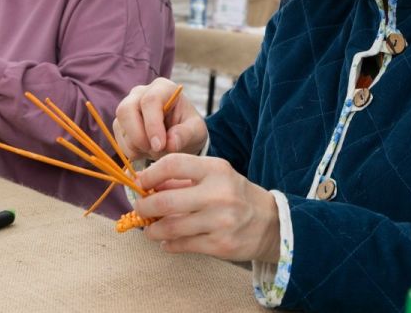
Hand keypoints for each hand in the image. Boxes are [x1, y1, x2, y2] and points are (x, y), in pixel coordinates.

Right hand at [114, 78, 207, 159]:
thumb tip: (171, 143)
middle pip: (126, 110)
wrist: (178, 135)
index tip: (160, 146)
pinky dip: (132, 151)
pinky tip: (147, 151)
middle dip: (138, 136)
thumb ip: (186, 134)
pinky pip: (118, 140)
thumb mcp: (196, 131)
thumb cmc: (189, 128)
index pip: (150, 101)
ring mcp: (127, 107)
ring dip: (136, 146)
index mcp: (163, 88)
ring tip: (157, 150)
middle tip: (155, 151)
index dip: (152, 124)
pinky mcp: (120, 124)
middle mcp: (140, 93)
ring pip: (120, 127)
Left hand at [135, 153, 280, 262]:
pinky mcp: (220, 245)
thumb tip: (145, 184)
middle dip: (144, 206)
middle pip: (165, 200)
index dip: (150, 174)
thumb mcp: (214, 177)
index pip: (173, 164)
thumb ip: (182, 180)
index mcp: (216, 170)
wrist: (271, 224)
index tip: (141, 183)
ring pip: (170, 227)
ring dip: (153, 230)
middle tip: (140, 209)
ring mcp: (220, 221)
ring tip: (151, 229)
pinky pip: (182, 245)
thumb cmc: (236, 195)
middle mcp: (218, 194)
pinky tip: (167, 241)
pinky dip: (168, 244)